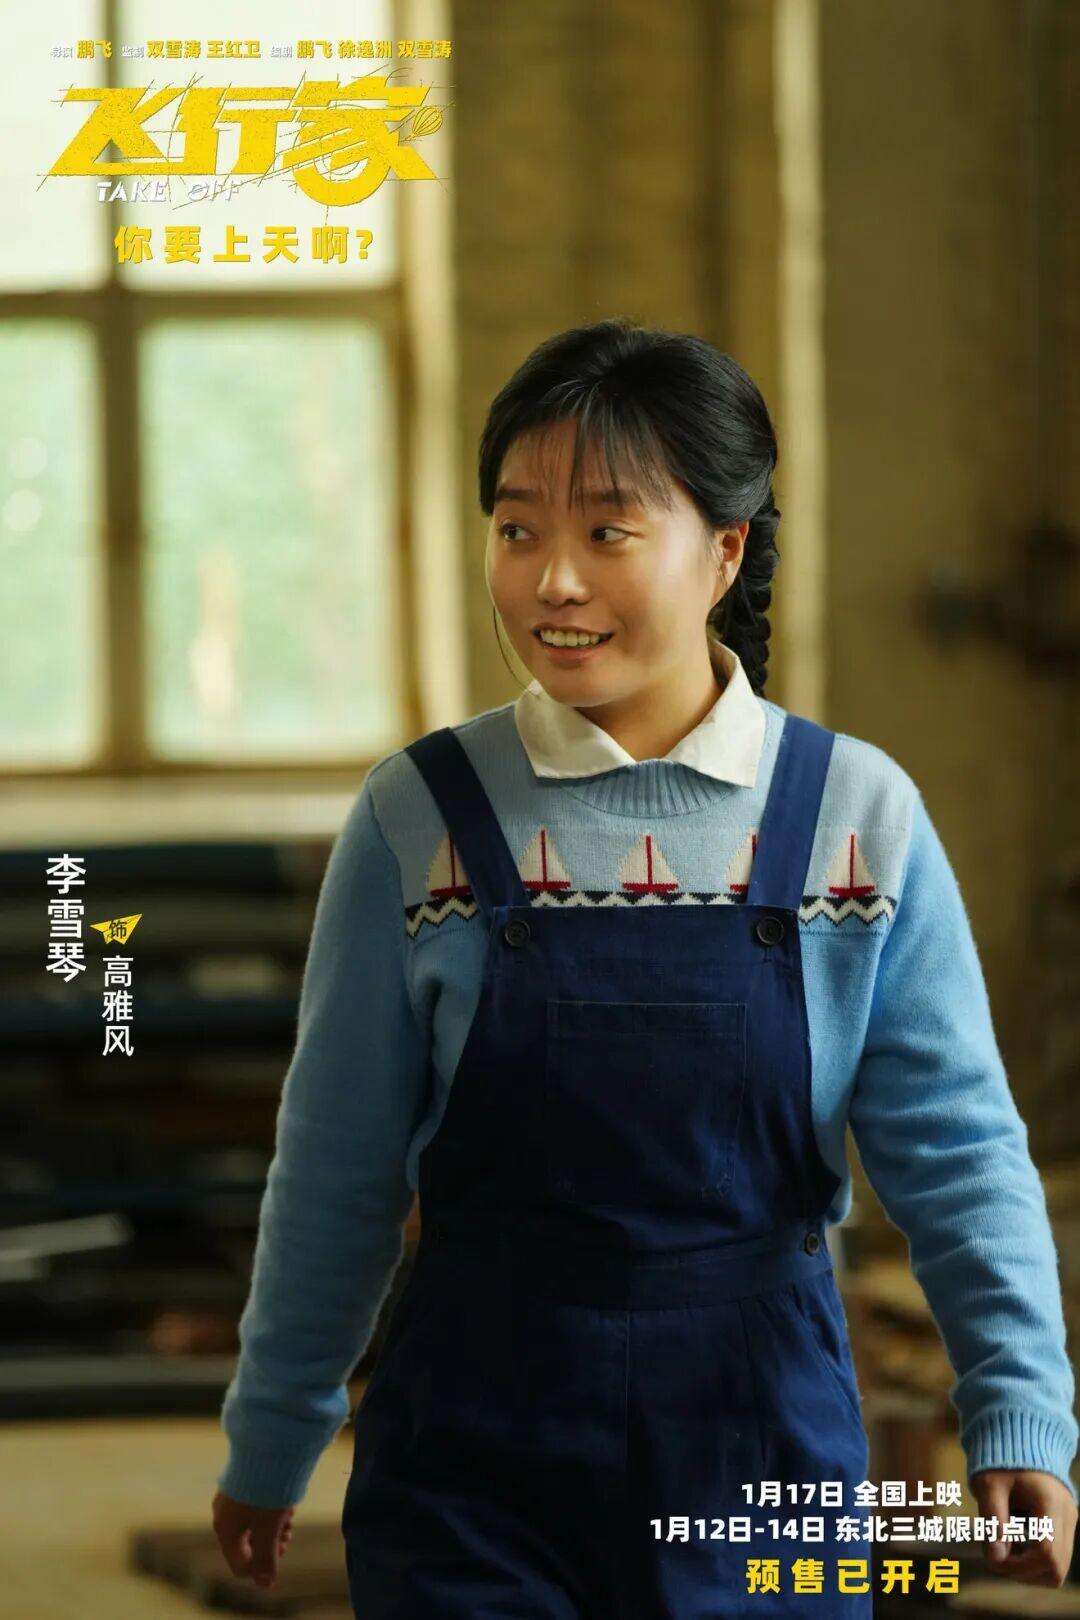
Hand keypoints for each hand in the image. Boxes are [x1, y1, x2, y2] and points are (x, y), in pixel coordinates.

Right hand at [212, 1489, 294, 1589]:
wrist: (267, 1442)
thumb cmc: (266, 1487)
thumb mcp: (269, 1527)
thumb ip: (266, 1558)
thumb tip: (265, 1584)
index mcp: (225, 1529)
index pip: (240, 1566)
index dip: (262, 1566)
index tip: (281, 1548)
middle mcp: (223, 1514)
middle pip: (247, 1544)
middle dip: (270, 1543)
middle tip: (287, 1531)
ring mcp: (231, 1497)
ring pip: (253, 1524)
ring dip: (272, 1526)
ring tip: (289, 1513)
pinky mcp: (242, 1482)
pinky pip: (254, 1506)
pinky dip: (270, 1509)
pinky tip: (284, 1500)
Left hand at [969, 1468, 1076, 1586]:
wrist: (1022, 1439)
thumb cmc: (1002, 1460)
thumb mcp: (989, 1484)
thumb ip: (992, 1520)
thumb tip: (995, 1559)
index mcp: (1050, 1504)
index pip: (1047, 1554)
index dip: (1019, 1566)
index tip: (994, 1559)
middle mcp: (1068, 1516)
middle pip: (1056, 1569)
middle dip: (1024, 1572)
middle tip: (997, 1557)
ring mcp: (1071, 1522)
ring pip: (1059, 1569)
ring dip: (1030, 1570)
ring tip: (1004, 1549)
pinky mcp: (1066, 1525)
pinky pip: (1057, 1558)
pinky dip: (1035, 1560)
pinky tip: (1014, 1544)